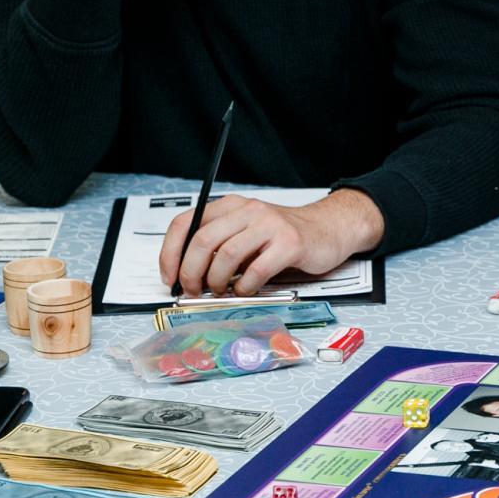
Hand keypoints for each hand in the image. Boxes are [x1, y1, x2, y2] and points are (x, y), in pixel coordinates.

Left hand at [161, 189, 383, 295]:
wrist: (329, 228)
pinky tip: (247, 289)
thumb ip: (220, 245)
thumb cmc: (284, 235)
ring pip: (226, 256)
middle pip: (203, 241)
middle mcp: (249, 211)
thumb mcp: (247, 231)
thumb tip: (186, 273)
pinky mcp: (290, 244)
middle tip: (192, 290)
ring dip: (216, 282)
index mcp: (232, 206)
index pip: (186, 223)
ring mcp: (270, 226)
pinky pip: (256, 270)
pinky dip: (245, 286)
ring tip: (221, 291)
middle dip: (190, 273)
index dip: (170, 253)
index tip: (169, 276)